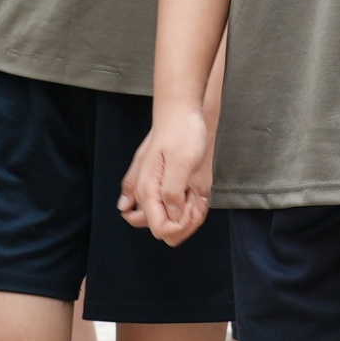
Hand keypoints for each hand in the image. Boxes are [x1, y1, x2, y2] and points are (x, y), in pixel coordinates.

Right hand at [119, 99, 216, 246]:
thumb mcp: (181, 162)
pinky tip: (192, 192)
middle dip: (183, 223)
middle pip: (161, 229)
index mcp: (147, 189)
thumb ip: (172, 192)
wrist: (181, 110)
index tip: (192, 204)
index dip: (181, 226)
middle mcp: (145, 193)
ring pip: (166, 220)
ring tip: (194, 191)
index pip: (160, 229)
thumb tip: (172, 218)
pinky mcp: (160, 184)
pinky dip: (184, 206)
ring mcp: (152, 189)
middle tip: (194, 197)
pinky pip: (168, 208)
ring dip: (185, 214)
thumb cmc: (182, 132)